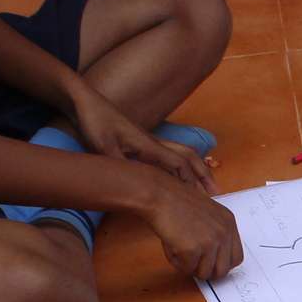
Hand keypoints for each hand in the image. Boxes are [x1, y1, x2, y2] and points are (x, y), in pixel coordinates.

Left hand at [71, 85, 218, 196]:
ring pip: (181, 154)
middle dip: (204, 174)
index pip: (179, 164)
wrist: (85, 103)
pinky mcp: (141, 142)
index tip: (204, 199)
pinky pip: (169, 155)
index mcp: (149, 146)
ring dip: (195, 168)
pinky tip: (178, 176)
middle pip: (188, 157)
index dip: (193, 182)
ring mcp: (148, 142)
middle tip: (216, 191)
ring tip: (204, 184)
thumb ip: (120, 164)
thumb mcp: (103, 147)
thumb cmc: (95, 122)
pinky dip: (180, 165)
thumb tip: (132, 183)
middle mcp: (154, 143)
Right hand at [142, 179, 243, 278]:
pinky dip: (177, 262)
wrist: (160, 195)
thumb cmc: (177, 203)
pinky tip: (171, 246)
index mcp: (229, 223)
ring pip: (204, 273)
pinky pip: (187, 269)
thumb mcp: (208, 214)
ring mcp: (209, 242)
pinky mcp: (193, 249)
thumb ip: (216, 234)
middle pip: (223, 270)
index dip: (222, 264)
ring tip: (179, 249)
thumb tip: (215, 261)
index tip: (210, 264)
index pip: (236, 258)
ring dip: (190, 267)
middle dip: (207, 271)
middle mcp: (223, 233)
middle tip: (193, 264)